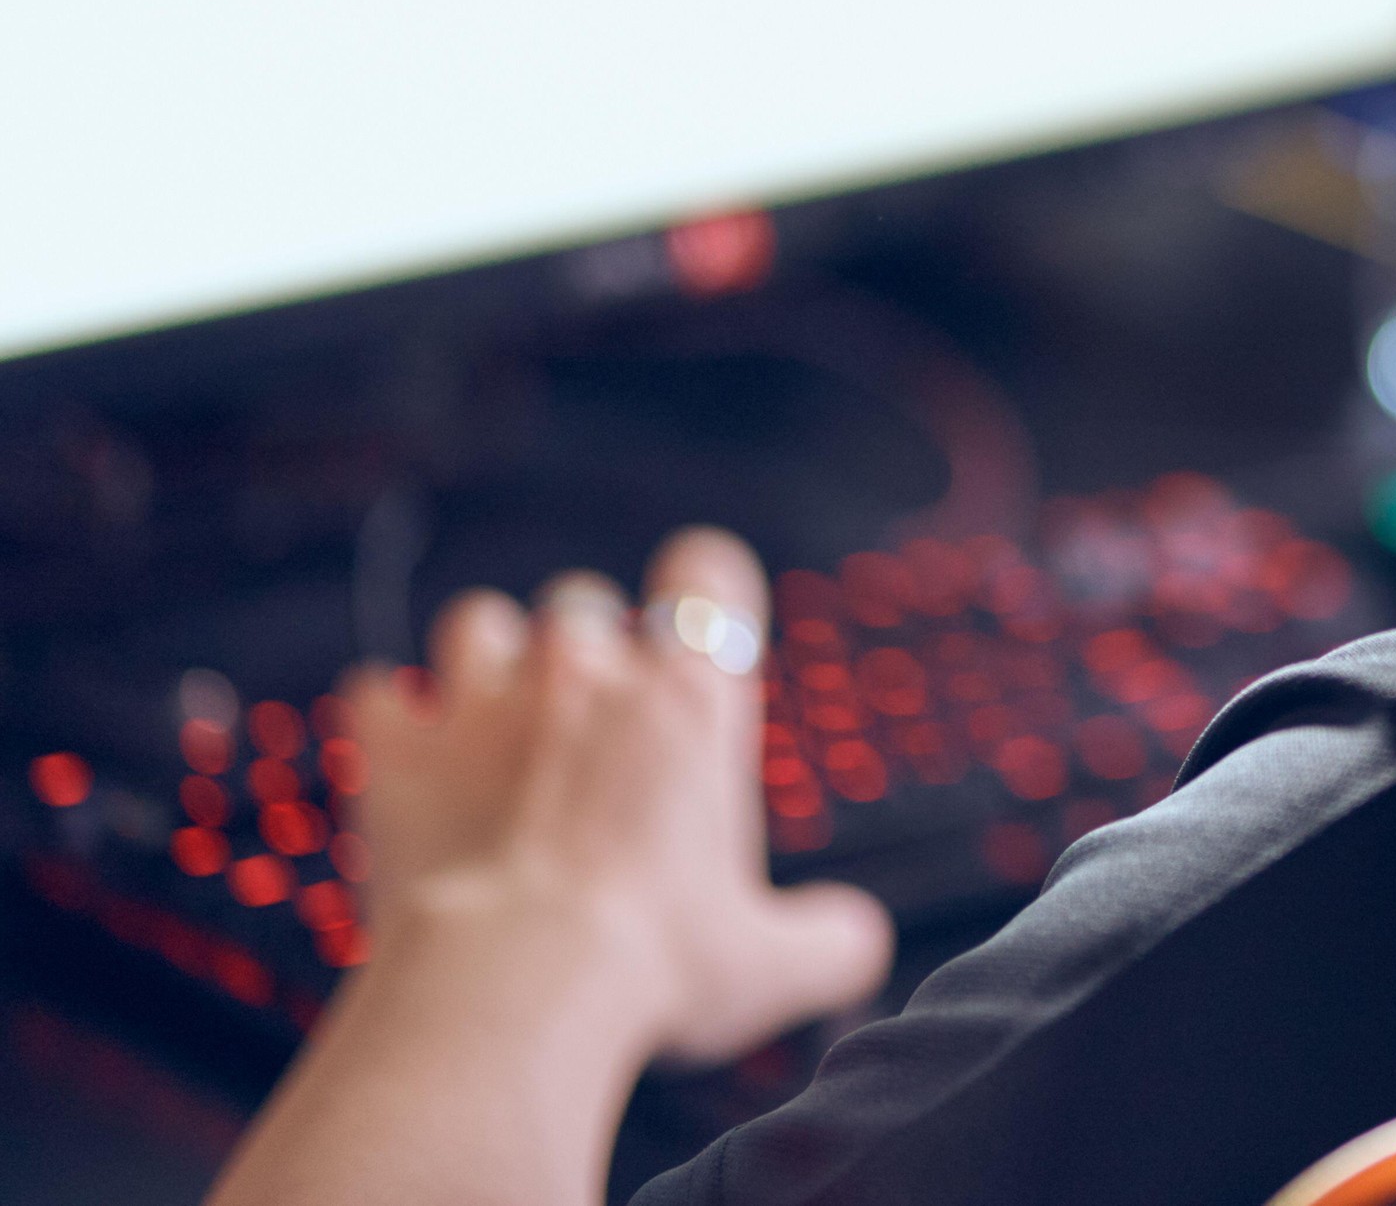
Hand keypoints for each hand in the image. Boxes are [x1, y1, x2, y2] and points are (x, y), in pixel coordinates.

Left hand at [341, 527, 891, 1068]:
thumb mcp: (774, 963)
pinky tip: (404, 756)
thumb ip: (831, 936)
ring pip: (479, 622)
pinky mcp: (398, 750)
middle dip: (586, 650)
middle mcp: (589, 673)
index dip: (702, 588)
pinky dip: (389, 717)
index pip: (708, 571)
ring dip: (487, 663)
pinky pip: (375, 690)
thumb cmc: (653, 967)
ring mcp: (484, 702)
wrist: (510, 988)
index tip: (697, 634)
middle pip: (585, 601)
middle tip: (590, 731)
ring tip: (494, 729)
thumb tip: (857, 940)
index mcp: (691, 701)